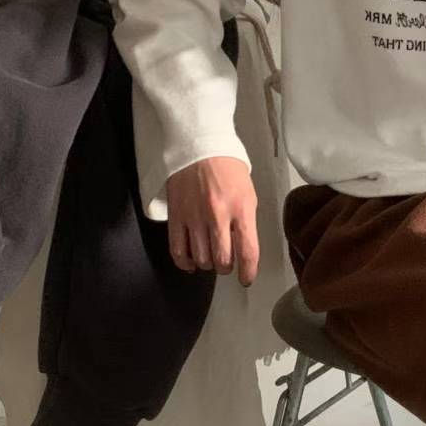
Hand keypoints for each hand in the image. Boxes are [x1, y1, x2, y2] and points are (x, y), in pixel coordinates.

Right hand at [166, 156, 259, 287]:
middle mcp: (218, 215)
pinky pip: (178, 250)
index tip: (246, 279)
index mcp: (241, 208)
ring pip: (201, 258)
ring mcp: (194, 217)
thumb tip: (242, 248)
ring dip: (208, 265)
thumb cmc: (227, 168)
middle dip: (226, 268)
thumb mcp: (248, 193)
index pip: (247, 251)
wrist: (198, 146)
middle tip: (227, 264)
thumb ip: (246, 222)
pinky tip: (192, 264)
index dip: (248, 272)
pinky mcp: (176, 216)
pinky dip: (185, 263)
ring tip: (211, 258)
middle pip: (222, 260)